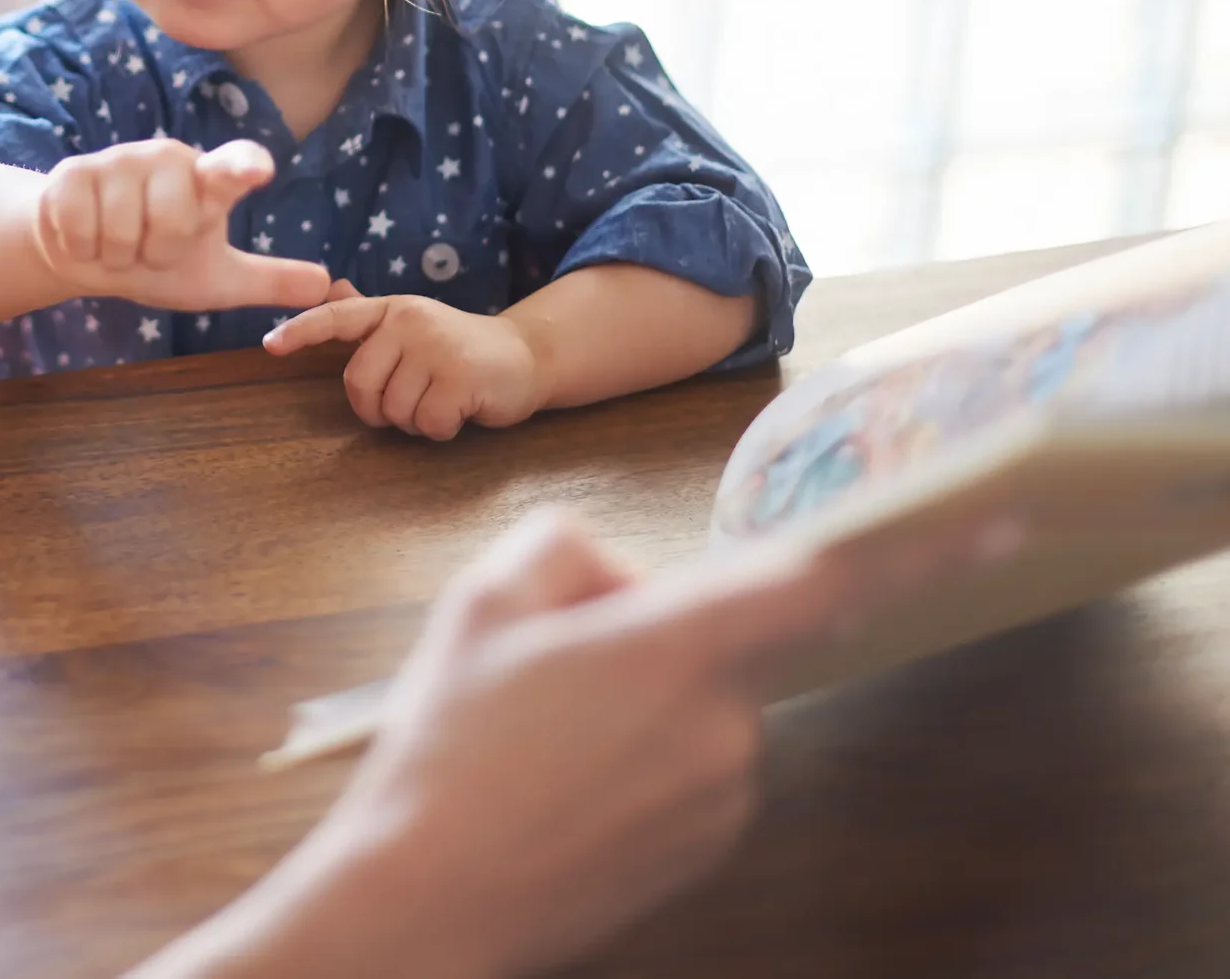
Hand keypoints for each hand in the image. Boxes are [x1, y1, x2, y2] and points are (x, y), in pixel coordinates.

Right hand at [31, 137, 329, 315]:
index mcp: (207, 181)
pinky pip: (78, 227)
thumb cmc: (154, 256)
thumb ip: (268, 280)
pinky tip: (84, 237)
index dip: (244, 168)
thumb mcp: (214, 278)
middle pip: (171, 223)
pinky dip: (81, 248)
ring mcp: (118, 160)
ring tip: (114, 243)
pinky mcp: (72, 172)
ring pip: (120, 231)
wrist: (82, 250)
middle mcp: (167, 158)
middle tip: (147, 249)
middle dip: (155, 253)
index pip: (233, 168)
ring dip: (115, 255)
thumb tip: (327, 286)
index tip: (260, 170)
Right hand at [137, 506, 1022, 978]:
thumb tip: (619, 577)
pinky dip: (636, 760)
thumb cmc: (446, 748)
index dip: (912, 548)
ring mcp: (721, 797)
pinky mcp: (705, 848)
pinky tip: (555, 785)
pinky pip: (690, 770)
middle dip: (646, 630)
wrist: (426, 899)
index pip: (818, 583)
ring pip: (699, 706)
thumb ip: (562, 549)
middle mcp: (724, 726)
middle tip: (538, 665)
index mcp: (676, 650)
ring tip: (531, 740)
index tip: (995, 523)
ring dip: (638, 700)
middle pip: (717, 639)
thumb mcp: (477, 605)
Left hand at [264, 281, 546, 439]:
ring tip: (441, 400)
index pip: (337, 318)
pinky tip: (460, 410)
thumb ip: (371, 317)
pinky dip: (440, 429)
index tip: (269, 346)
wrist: (525, 356)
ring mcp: (436, 348)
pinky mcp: (460, 378)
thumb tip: (330, 288)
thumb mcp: (413, 326)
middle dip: (378, 408)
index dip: (300, 331)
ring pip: (393, 410)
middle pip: (359, 384)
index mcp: (392, 310)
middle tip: (410, 402)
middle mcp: (410, 322)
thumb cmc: (459, 347)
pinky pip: (426, 424)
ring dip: (413, 421)